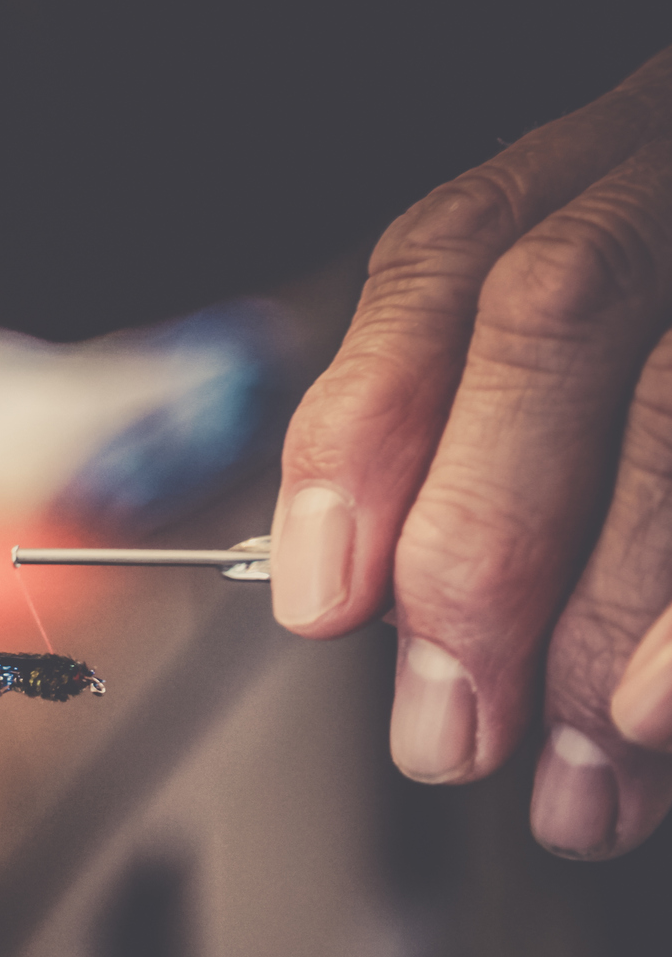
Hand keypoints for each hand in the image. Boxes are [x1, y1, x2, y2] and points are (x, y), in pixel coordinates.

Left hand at [271, 47, 671, 858]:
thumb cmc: (661, 396)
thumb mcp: (586, 386)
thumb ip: (491, 453)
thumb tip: (373, 612)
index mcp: (593, 175)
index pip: (448, 257)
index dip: (367, 426)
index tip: (319, 602)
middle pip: (550, 313)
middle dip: (480, 543)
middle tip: (448, 735)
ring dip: (607, 614)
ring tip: (574, 781)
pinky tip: (654, 720)